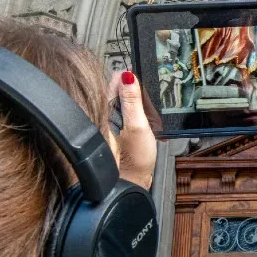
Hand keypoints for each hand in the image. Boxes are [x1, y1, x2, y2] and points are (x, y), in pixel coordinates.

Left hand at [109, 70, 156, 189]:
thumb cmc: (134, 158)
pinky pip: (130, 113)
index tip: (144, 80)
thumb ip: (132, 100)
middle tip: (149, 102)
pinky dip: (140, 116)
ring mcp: (113, 121)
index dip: (132, 76)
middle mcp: (107, 113)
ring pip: (127, 101)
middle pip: (122, 89)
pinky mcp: (119, 129)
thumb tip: (128, 75)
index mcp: (108, 108)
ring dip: (141, 104)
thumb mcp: (138, 125)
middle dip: (138, 91)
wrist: (132, 181)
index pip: (116, 79)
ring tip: (149, 116)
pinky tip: (146, 125)